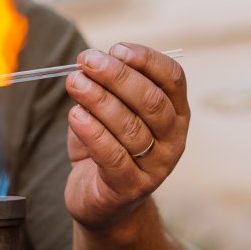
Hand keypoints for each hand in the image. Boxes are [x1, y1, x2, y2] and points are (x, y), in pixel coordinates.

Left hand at [63, 44, 189, 229]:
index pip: (173, 78)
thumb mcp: (113, 111)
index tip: (116, 48)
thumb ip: (108, 87)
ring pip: (130, 127)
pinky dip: (92, 131)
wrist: (102, 201)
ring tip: (75, 82)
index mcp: (175, 113)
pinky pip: (112, 155)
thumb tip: (90, 60)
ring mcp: (155, 167)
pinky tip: (75, 115)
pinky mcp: (130, 187)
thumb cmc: (108, 147)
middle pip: (151, 101)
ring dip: (98, 99)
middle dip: (117, 76)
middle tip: (87, 61)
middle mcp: (173, 139)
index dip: (146, 59)